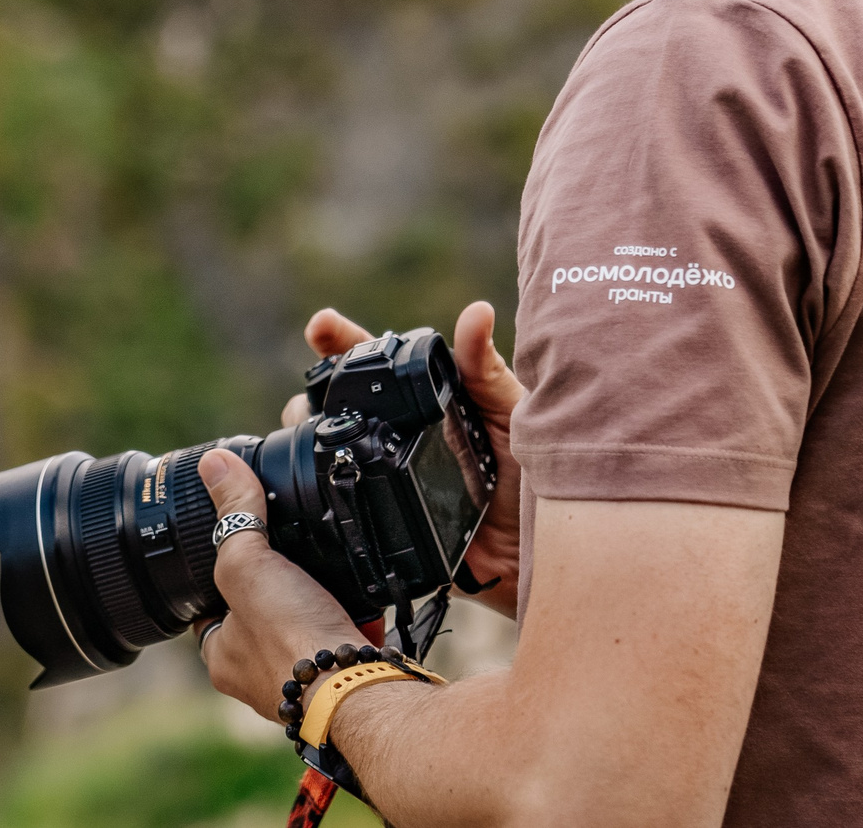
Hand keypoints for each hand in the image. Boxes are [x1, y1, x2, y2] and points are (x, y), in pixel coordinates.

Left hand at [195, 449, 374, 721]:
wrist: (356, 690)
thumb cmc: (292, 641)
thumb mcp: (249, 565)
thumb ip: (234, 517)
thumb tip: (214, 464)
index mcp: (222, 656)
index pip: (208, 609)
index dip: (219, 575)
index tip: (234, 545)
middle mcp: (259, 674)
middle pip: (259, 615)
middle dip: (276, 587)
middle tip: (289, 554)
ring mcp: (304, 677)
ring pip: (304, 626)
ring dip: (316, 599)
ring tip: (325, 569)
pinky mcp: (344, 673)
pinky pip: (344, 634)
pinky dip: (352, 613)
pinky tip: (360, 592)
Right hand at [287, 301, 525, 617]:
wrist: (558, 549)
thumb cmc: (548, 472)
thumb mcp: (518, 413)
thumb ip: (489, 371)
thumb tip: (476, 311)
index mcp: (439, 402)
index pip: (385, 365)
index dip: (346, 345)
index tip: (319, 327)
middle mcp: (413, 437)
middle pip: (347, 408)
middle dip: (314, 396)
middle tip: (306, 397)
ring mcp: (401, 482)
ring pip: (340, 456)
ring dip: (313, 445)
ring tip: (304, 433)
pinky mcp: (400, 529)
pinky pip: (357, 516)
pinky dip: (330, 505)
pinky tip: (315, 498)